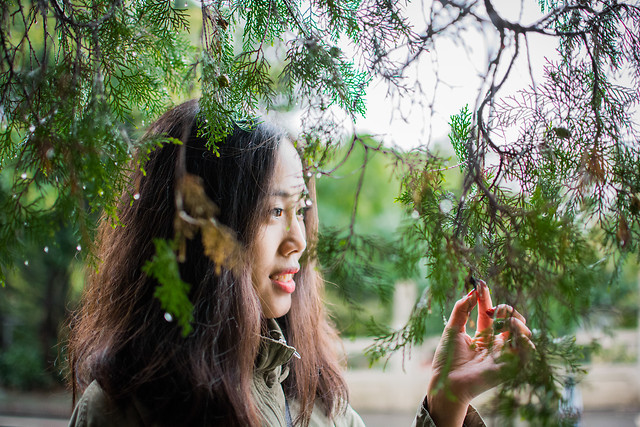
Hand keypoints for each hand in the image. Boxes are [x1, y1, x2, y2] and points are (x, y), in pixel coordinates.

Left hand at [426, 280, 531, 426]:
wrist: (446, 382)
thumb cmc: (446, 359)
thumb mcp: (452, 329)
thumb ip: (461, 310)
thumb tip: (471, 292)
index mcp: (482, 336)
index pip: (490, 313)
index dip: (487, 298)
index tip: (481, 284)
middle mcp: (495, 344)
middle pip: (512, 320)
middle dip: (506, 309)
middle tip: (492, 310)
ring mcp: (504, 355)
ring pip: (523, 333)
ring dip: (516, 321)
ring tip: (503, 320)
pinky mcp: (509, 367)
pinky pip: (526, 353)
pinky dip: (524, 340)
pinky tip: (513, 332)